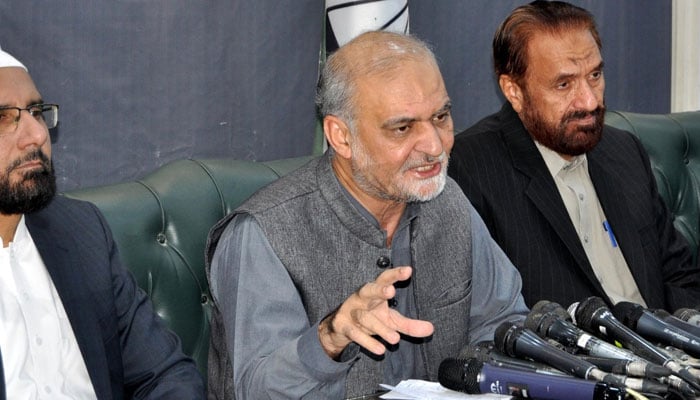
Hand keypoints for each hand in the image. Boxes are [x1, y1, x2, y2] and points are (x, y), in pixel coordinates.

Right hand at [318, 266, 433, 358]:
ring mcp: (350, 312)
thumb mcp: (390, 321)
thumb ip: (409, 325)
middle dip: (378, 290)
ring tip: (396, 340)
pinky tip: (380, 350)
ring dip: (380, 328)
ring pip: (365, 318)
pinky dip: (367, 342)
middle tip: (390, 291)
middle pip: (368, 290)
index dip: (395, 275)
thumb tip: (431, 329)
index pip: (384, 279)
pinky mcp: (342, 326)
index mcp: (374, 293)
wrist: (340, 329)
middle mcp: (361, 299)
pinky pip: (355, 334)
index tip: (408, 270)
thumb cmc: (369, 318)